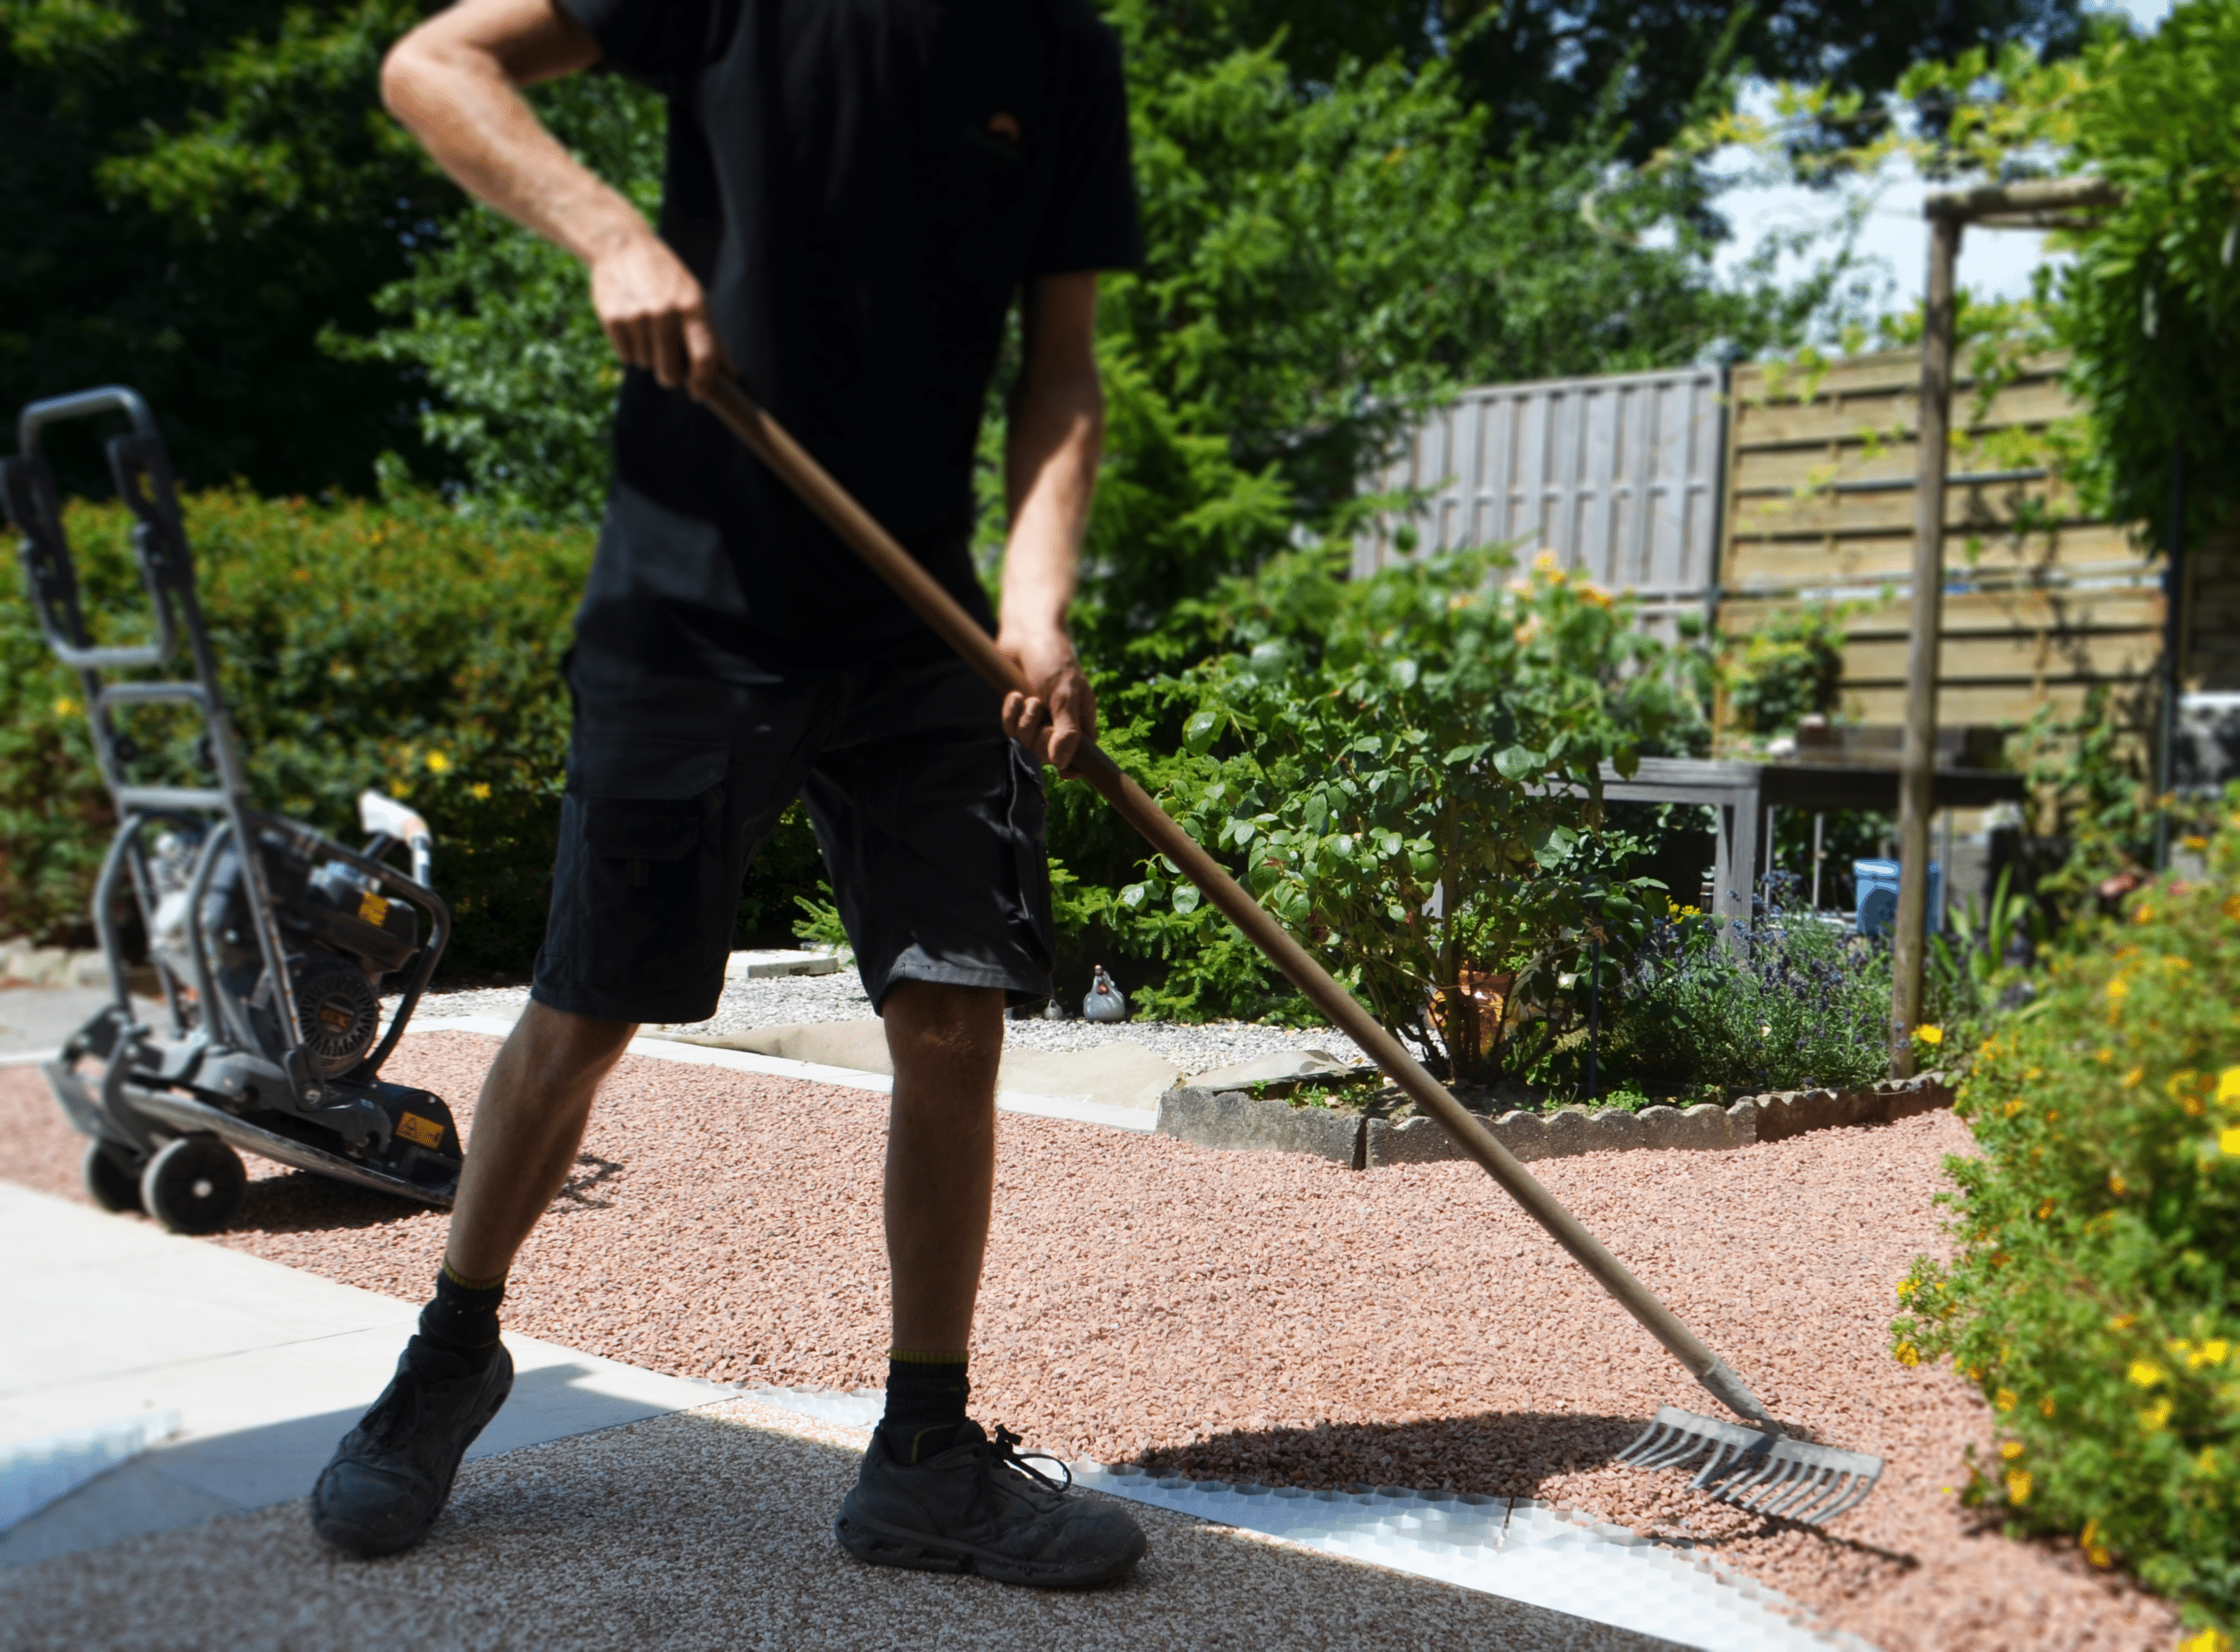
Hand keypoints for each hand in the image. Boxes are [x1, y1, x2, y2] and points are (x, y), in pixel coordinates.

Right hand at [587, 228, 730, 396]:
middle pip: (671, 373)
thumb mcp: (695, 298)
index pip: (704, 357)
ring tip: (646, 327)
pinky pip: (626, 356)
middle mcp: (665, 312)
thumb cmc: (667, 279)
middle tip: (669, 366)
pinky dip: (630, 349)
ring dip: (648, 356)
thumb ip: (713, 337)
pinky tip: (631, 323)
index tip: (699, 394)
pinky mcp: (613, 318)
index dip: (703, 383)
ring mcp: (638, 316)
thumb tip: (733, 375)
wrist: (623, 246)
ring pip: (646, 365)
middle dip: (671, 377)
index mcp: (692, 306)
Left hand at [997, 624, 1094, 775]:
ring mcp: (1037, 717)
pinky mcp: (1017, 710)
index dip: (1073, 767)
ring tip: (1027, 697)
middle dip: (1039, 736)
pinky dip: (1010, 713)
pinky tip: (1014, 695)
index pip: (1081, 756)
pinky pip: (1009, 728)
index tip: (1064, 773)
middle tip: (1038, 710)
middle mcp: (1060, 722)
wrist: (1026, 634)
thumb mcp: (1065, 696)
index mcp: (1080, 720)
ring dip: (1024, 720)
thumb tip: (1063, 764)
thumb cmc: (1053, 661)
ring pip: (1026, 741)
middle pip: (1047, 754)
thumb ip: (1066, 731)